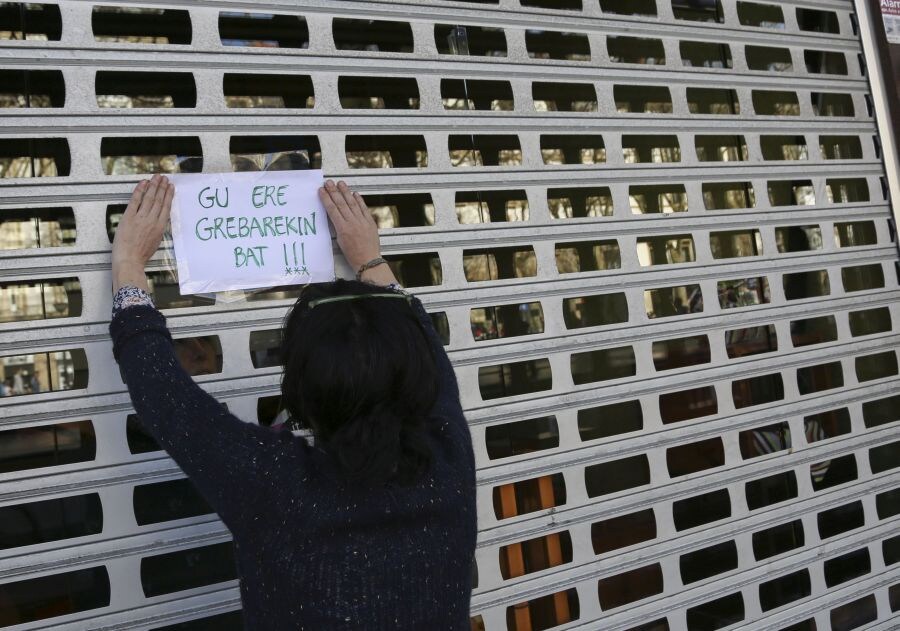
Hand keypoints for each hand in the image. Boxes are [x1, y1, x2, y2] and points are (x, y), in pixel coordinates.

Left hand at [111, 174, 173, 292]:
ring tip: (157, 178)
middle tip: (165, 179)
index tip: (171, 188)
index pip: (166, 207)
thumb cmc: (141, 255)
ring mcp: (141, 217)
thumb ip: (157, 230)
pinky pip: (136, 200)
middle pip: (159, 200)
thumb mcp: (155, 242)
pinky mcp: (129, 217)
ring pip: (150, 198)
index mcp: (160, 227)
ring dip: (154, 186)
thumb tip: (159, 222)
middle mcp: (152, 220)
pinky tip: (143, 183)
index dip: (169, 196)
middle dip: (162, 187)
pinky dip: (140, 190)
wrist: (130, 260)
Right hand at [319, 180, 397, 284]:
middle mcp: (353, 223)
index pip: (332, 209)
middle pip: (341, 203)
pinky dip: (359, 200)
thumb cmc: (353, 255)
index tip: (321, 191)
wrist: (368, 260)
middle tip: (328, 183)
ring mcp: (362, 221)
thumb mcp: (340, 241)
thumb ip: (337, 227)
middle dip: (334, 192)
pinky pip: (364, 208)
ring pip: (352, 203)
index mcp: (343, 229)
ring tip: (341, 183)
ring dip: (346, 192)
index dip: (326, 199)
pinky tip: (355, 193)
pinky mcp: (370, 222)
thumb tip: (334, 215)